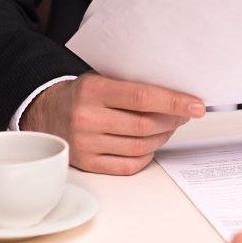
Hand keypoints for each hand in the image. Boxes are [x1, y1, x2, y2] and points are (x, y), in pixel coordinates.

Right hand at [20, 72, 205, 173]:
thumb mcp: (102, 77)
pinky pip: (128, 165)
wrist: (45, 112)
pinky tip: (151, 144)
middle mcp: (88, 118)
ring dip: (163, 137)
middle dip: (173, 120)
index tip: (196, 105)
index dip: (174, 102)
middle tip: (185, 114)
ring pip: (140, 146)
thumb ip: (132, 85)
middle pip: (145, 125)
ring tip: (169, 127)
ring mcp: (87, 144)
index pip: (143, 97)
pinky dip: (147, 155)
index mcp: (94, 91)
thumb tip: (176, 93)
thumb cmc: (82, 94)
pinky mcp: (88, 163)